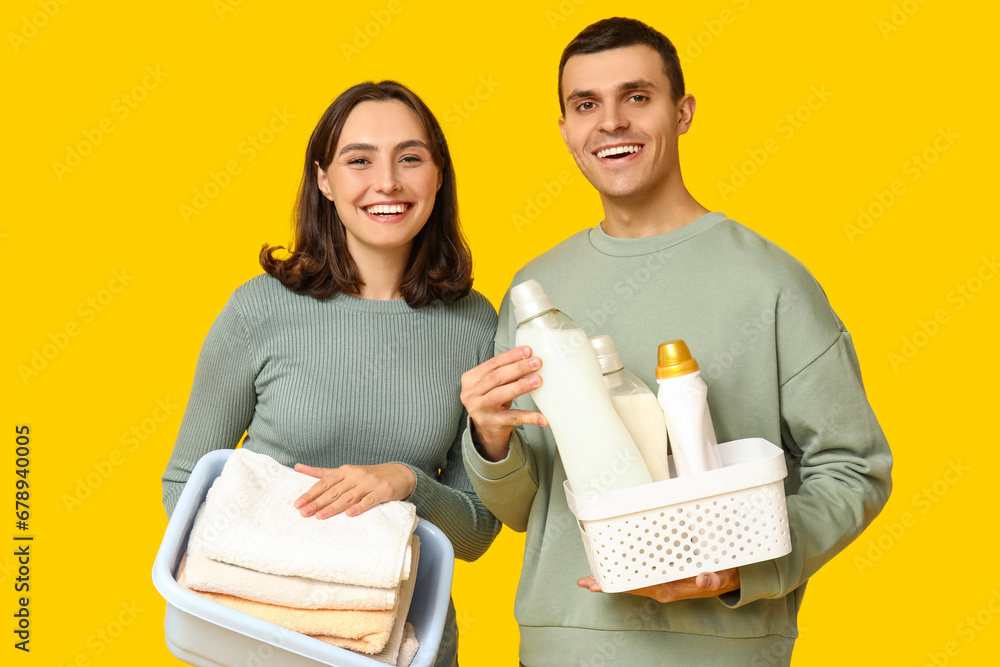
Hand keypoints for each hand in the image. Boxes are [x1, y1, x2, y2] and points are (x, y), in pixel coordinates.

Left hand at [292, 463, 415, 518]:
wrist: (399, 473)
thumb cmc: (368, 475)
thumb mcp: (345, 472)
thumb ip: (322, 472)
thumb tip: (297, 467)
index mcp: (345, 471)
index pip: (324, 483)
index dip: (311, 493)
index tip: (298, 504)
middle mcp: (356, 475)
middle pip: (334, 491)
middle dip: (318, 502)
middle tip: (304, 513)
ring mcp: (369, 483)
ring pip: (348, 496)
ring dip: (334, 507)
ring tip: (320, 516)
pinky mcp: (382, 491)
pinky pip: (369, 500)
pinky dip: (359, 507)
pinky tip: (350, 514)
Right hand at [459, 346, 547, 460]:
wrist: (485, 429)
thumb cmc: (492, 398)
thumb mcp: (492, 384)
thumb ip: (504, 372)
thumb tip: (530, 357)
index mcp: (471, 378)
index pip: (493, 363)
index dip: (511, 356)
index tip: (528, 351)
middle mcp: (471, 393)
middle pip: (496, 377)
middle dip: (518, 368)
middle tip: (537, 362)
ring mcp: (480, 409)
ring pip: (501, 395)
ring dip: (521, 386)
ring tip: (538, 380)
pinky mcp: (491, 423)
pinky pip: (512, 418)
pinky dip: (529, 417)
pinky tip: (543, 418)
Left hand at [577, 568, 739, 602]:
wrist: (729, 577)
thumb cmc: (720, 575)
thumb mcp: (721, 576)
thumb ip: (713, 578)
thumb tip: (704, 578)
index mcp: (670, 588)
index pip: (636, 587)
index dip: (615, 585)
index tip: (595, 585)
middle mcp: (661, 587)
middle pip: (628, 585)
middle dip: (606, 582)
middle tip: (584, 580)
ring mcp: (661, 582)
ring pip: (631, 580)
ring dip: (613, 576)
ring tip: (592, 574)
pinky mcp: (663, 575)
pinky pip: (640, 573)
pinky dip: (625, 568)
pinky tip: (614, 563)